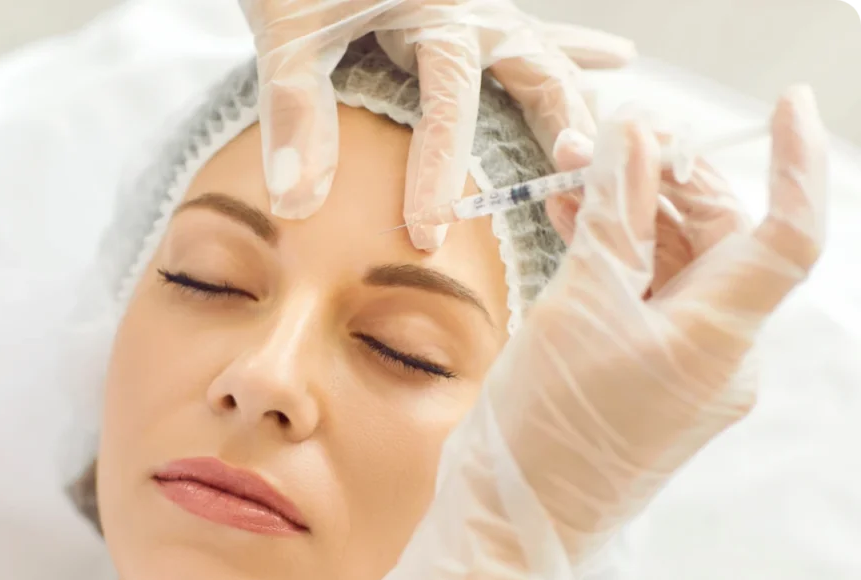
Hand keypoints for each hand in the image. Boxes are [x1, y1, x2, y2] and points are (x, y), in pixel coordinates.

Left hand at [239, 0, 635, 247]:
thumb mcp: (287, 32)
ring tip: (597, 142)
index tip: (428, 234)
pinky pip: (529, 30)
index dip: (438, 173)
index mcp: (431, 9)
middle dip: (557, 126)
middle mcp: (468, 5)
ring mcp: (474, 3)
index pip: (446, 104)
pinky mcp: (464, 7)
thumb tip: (297, 203)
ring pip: (545, 52)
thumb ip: (295, 113)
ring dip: (574, 97)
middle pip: (535, 69)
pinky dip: (571, 46)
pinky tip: (615, 57)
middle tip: (573, 177)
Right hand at [360, 85, 827, 579]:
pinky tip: (576, 227)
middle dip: (660, 182)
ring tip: (568, 180)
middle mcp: (722, 352)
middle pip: (716, 239)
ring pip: (674, 267)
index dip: (794, 163)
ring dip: (628, 218)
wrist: (519, 521)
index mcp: (721, 336)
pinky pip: (649, 301)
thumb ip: (613, 217)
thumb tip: (635, 142)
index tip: (785, 106)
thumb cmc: (548, 427)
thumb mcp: (576, 305)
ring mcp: (689, 369)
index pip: (787, 233)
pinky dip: (618, 261)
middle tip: (594, 144)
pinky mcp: (654, 378)